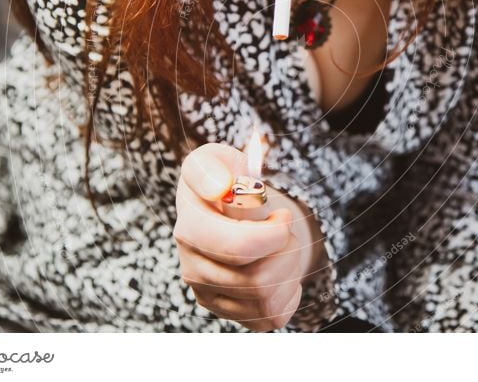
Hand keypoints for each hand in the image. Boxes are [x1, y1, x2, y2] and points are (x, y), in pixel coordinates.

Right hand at [173, 142, 314, 330]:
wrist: (229, 206)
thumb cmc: (226, 181)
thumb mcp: (216, 159)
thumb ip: (212, 167)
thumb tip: (219, 187)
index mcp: (189, 226)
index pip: (240, 248)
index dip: (276, 234)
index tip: (280, 215)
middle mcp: (190, 265)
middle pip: (259, 279)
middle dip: (286, 251)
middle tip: (284, 229)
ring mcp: (206, 293)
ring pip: (266, 299)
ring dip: (288, 269)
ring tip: (281, 247)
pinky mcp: (224, 312)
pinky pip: (269, 318)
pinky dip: (286, 294)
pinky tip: (278, 271)